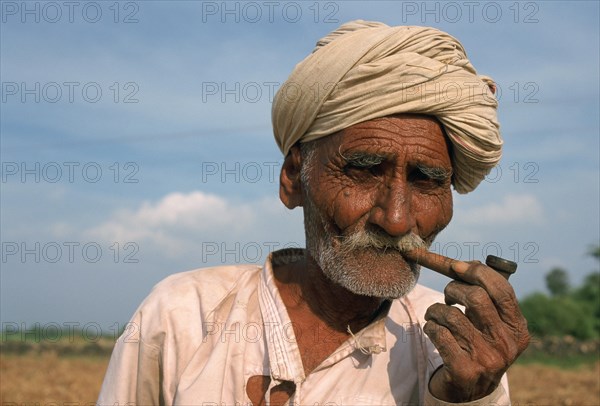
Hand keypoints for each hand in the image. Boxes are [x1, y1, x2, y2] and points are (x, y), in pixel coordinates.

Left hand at [423, 261, 529, 401]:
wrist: (470, 390)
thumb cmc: (478, 344)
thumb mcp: (491, 323)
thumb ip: (485, 295)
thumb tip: (470, 263)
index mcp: (518, 328)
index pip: (501, 290)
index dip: (476, 272)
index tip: (454, 266)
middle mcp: (506, 344)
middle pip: (476, 298)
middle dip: (453, 289)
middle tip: (448, 296)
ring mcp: (487, 359)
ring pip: (452, 315)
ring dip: (436, 310)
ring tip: (436, 315)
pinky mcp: (464, 370)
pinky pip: (438, 333)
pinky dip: (430, 326)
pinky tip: (433, 330)